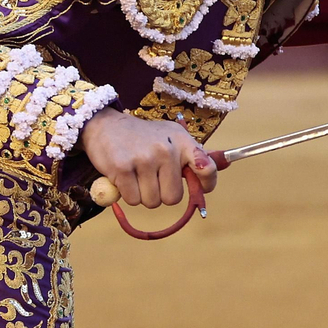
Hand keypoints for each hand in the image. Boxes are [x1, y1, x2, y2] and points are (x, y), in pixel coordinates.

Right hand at [81, 108, 217, 207]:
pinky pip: (133, 200)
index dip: (205, 184)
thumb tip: (221, 170)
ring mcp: (144, 159)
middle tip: (150, 176)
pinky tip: (124, 176)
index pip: (207, 168)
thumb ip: (194, 156)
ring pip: (152, 202)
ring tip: (136, 174)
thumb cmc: (143, 137)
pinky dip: (128, 195)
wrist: (106, 125)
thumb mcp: (171, 138)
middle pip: (173, 198)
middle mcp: (165, 149)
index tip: (200, 188)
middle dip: (161, 193)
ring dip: (142, 195)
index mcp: (182, 141)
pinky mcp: (122, 169)